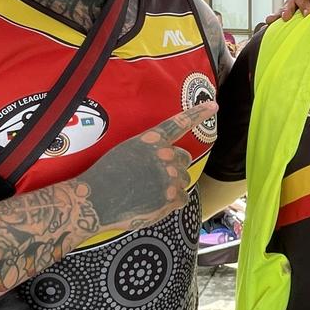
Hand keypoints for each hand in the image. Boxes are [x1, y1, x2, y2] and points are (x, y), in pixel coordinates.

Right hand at [78, 102, 217, 231]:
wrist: (96, 200)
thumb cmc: (106, 175)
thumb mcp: (127, 150)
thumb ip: (150, 150)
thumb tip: (166, 159)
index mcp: (153, 140)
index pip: (180, 123)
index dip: (198, 113)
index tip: (213, 105)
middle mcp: (166, 156)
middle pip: (183, 158)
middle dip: (173, 165)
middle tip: (153, 176)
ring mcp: (171, 178)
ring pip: (183, 179)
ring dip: (172, 185)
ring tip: (148, 192)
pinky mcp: (172, 198)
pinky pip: (182, 198)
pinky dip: (172, 202)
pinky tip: (154, 204)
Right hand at [265, 0, 309, 23]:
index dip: (303, 2)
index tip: (306, 13)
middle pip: (291, 0)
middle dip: (289, 9)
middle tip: (287, 17)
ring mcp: (295, 5)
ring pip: (285, 8)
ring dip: (279, 13)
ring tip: (272, 20)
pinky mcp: (294, 15)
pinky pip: (282, 15)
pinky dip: (276, 18)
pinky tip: (270, 22)